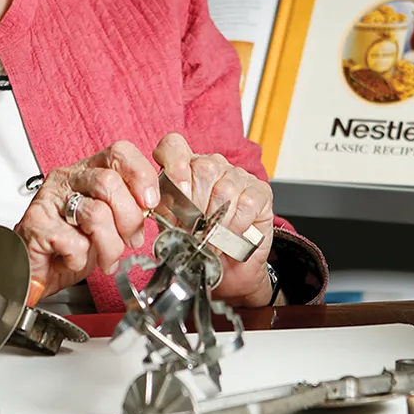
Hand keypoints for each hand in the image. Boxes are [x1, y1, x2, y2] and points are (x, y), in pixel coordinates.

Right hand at [15, 141, 158, 300]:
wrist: (37, 271)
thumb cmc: (74, 244)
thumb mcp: (112, 221)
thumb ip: (132, 207)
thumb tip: (155, 206)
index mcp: (89, 170)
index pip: (120, 152)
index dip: (141, 176)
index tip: (150, 203)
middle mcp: (68, 178)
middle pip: (109, 182)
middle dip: (129, 219)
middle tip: (130, 240)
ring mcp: (49, 198)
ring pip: (96, 213)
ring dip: (109, 245)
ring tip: (105, 258)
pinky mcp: (36, 223)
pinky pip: (75, 242)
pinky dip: (81, 259)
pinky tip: (73, 259)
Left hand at [153, 133, 275, 306]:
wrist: (227, 267)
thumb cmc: (198, 242)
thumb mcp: (172, 226)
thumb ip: (163, 210)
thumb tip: (153, 204)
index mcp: (185, 168)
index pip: (174, 146)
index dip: (172, 164)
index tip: (173, 190)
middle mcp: (213, 166)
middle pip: (202, 170)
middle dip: (194, 207)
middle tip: (191, 230)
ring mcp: (238, 176)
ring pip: (225, 190)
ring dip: (215, 222)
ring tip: (209, 240)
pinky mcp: (260, 192)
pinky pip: (246, 204)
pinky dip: (235, 226)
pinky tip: (229, 237)